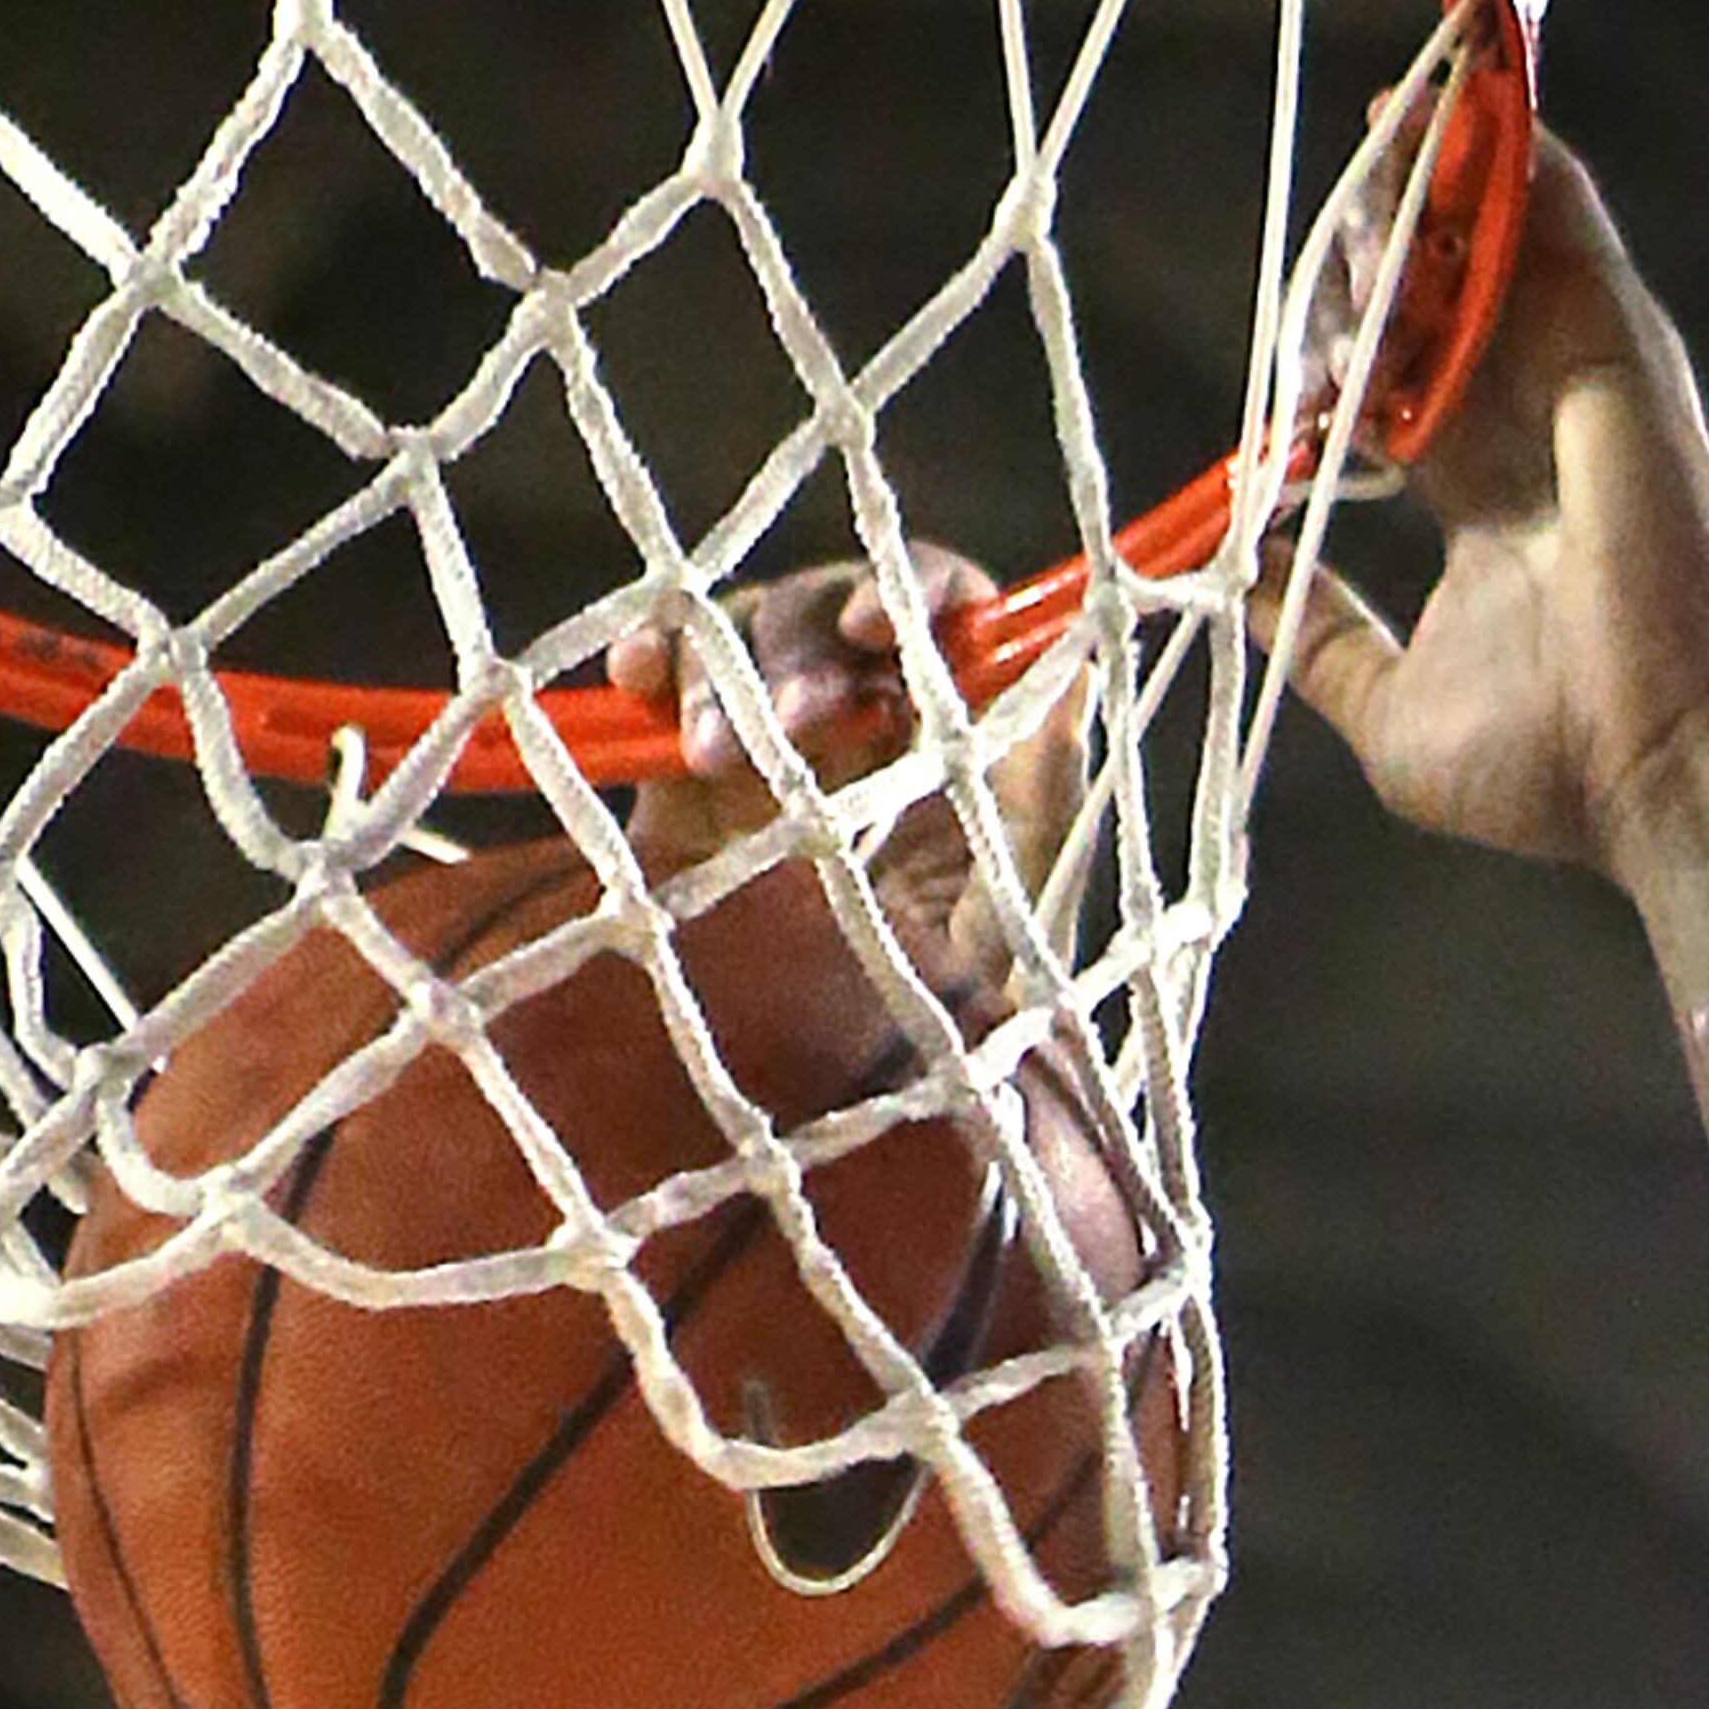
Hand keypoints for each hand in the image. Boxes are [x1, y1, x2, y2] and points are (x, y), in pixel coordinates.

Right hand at [607, 547, 1088, 1006]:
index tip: (874, 631)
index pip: (936, 611)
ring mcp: (769, 747)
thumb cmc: (959, 1018)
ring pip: (739, 645)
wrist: (856, 1116)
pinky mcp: (685, 790)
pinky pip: (663, 704)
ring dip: (721, 673)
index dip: (907, 592)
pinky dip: (650, 668)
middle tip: (794, 724)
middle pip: (823, 616)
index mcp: (947, 731)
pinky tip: (635, 675)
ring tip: (710, 754)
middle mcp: (859, 720)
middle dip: (800, 652)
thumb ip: (1038, 789)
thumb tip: (1073, 668)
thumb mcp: (1017, 908)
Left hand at [1266, 135, 1708, 888]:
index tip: (1291, 324)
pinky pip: (1565, 230)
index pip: (1406, 391)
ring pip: (1502, 254)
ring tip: (1380, 113)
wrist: (1673, 770)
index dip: (1348, 345)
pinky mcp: (1621, 357)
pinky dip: (1518, 165)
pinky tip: (1467, 104)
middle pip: (1449, 304)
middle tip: (1335, 179)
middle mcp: (1537, 435)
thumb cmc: (1554, 768)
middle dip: (1388, 239)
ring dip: (1440, 182)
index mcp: (1489, 509)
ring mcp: (1585, 389)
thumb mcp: (1387, 716)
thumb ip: (1321, 640)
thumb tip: (1243, 586)